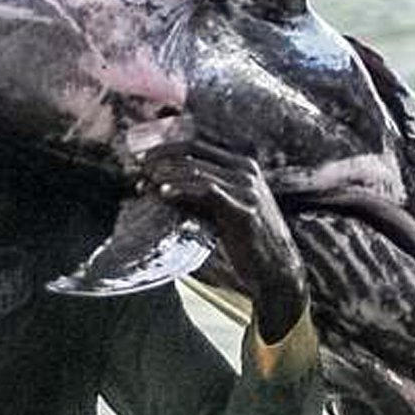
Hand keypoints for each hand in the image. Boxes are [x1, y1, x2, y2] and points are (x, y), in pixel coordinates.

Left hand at [134, 133, 307, 340]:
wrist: (276, 269)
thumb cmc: (247, 242)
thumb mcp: (222, 210)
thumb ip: (200, 195)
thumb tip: (163, 187)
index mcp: (242, 165)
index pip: (197, 145)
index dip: (167, 149)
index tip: (143, 160)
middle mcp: (246, 171)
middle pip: (193, 153)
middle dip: (161, 160)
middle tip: (138, 172)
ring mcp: (247, 189)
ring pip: (196, 170)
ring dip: (166, 176)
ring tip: (144, 184)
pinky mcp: (244, 209)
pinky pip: (206, 191)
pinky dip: (181, 189)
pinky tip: (163, 193)